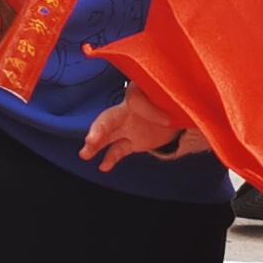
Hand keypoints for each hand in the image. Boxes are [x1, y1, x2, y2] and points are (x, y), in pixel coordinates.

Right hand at [81, 87, 207, 173]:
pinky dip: (110, 159)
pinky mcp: (132, 142)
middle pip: (108, 118)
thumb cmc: (171, 98)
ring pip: (107, 136)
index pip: (136, 100)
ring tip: (85, 153)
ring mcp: (127, 128)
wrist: (177, 111)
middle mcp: (127, 110)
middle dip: (99, 129)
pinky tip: (103, 167)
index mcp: (137, 94)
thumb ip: (171, 104)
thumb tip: (173, 118)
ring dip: (96, 145)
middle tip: (91, 139)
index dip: (150, 110)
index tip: (168, 120)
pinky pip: (118, 150)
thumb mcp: (174, 97)